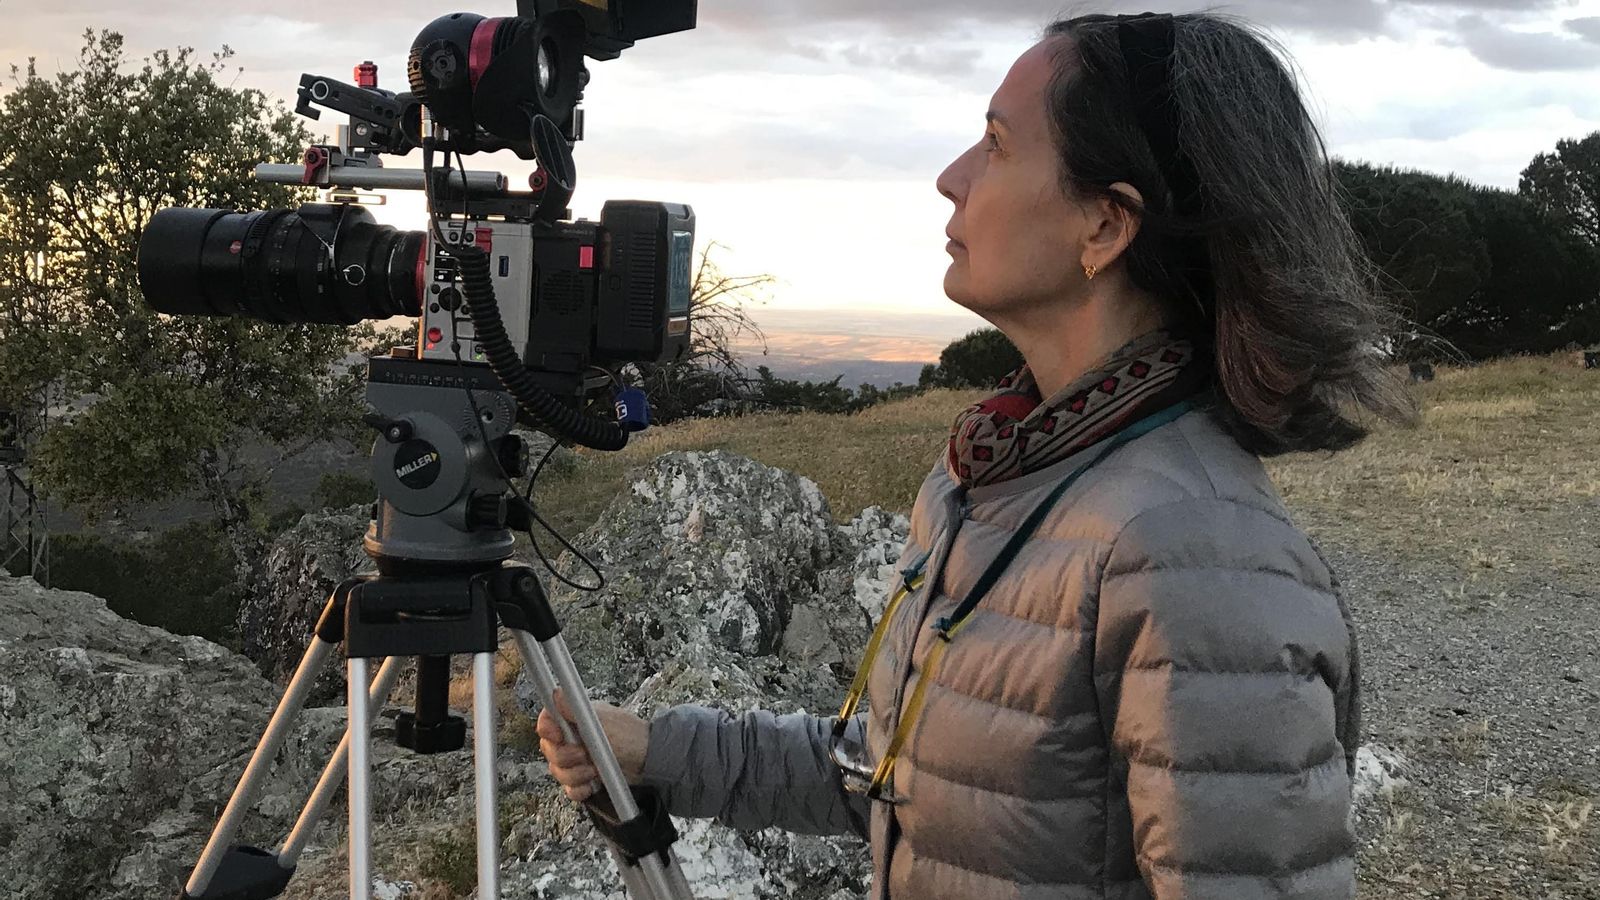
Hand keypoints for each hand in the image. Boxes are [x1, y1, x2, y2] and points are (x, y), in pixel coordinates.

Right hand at [536, 688, 649, 802]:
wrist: (648, 761)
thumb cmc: (630, 736)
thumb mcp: (603, 721)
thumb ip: (577, 711)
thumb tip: (557, 694)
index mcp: (574, 719)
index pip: (546, 721)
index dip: (547, 730)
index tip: (559, 737)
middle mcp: (573, 737)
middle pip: (549, 750)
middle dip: (566, 758)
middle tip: (585, 755)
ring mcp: (577, 758)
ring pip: (558, 771)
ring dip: (575, 775)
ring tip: (594, 770)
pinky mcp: (583, 776)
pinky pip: (569, 788)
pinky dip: (579, 789)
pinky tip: (592, 784)